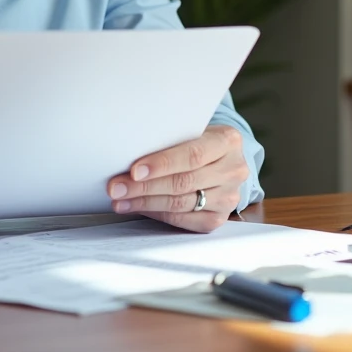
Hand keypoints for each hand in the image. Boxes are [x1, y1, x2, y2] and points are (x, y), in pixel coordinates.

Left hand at [106, 125, 248, 231]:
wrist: (220, 160)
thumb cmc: (197, 141)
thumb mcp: (190, 131)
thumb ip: (169, 139)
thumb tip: (128, 153)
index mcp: (228, 141)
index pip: (192, 155)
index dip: (162, 164)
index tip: (134, 170)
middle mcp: (234, 170)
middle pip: (183, 182)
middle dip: (144, 186)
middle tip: (117, 187)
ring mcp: (229, 197)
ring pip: (181, 203)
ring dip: (145, 202)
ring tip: (121, 199)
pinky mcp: (219, 218)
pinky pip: (184, 220)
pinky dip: (157, 213)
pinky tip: (138, 207)